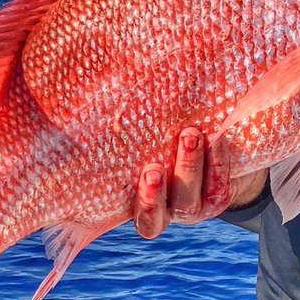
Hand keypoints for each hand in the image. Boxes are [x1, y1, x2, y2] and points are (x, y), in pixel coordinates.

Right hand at [133, 127, 267, 238]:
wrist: (225, 151)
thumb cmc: (167, 138)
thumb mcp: (147, 134)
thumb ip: (126, 124)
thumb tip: (73, 85)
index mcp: (138, 200)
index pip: (130, 211)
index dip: (139, 199)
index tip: (145, 172)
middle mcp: (164, 210)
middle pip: (157, 214)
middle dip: (154, 194)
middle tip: (154, 168)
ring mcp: (192, 208)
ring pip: (187, 201)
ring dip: (187, 168)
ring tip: (189, 135)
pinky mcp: (217, 200)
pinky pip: (217, 188)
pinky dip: (217, 163)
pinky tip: (217, 139)